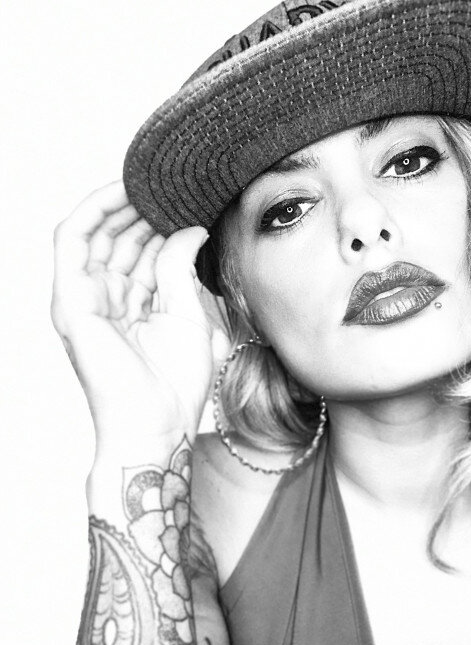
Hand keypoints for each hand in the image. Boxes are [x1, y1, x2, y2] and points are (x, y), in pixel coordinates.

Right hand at [52, 181, 223, 445]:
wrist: (158, 424)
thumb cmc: (176, 383)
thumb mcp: (189, 315)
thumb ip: (180, 270)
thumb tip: (189, 230)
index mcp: (135, 305)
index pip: (141, 251)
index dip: (159, 222)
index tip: (184, 199)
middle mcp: (107, 300)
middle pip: (118, 239)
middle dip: (143, 210)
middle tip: (171, 185)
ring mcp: (85, 300)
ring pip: (94, 234)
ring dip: (119, 205)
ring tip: (150, 183)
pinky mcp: (70, 302)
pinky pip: (71, 242)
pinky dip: (92, 212)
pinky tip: (119, 192)